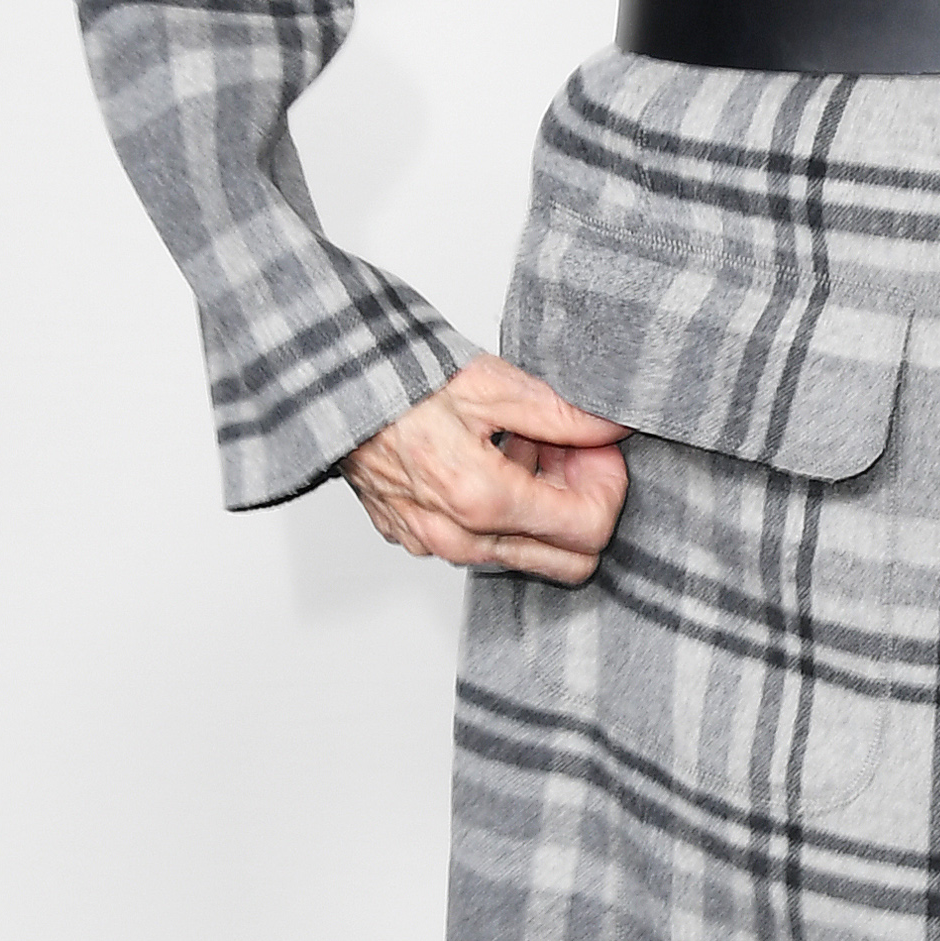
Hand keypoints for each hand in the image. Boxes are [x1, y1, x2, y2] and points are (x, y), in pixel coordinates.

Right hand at [346, 358, 628, 581]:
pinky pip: (484, 544)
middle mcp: (459, 538)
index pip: (590, 530)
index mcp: (482, 500)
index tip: (597, 448)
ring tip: (525, 444)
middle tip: (570, 451)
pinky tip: (492, 459)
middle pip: (568, 561)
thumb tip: (613, 427)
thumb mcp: (493, 385)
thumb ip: (564, 415)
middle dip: (582, 504)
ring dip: (541, 505)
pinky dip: (504, 509)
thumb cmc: (397, 379)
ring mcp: (436, 546)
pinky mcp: (418, 540)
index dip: (607, 485)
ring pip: (526, 552)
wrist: (326, 388)